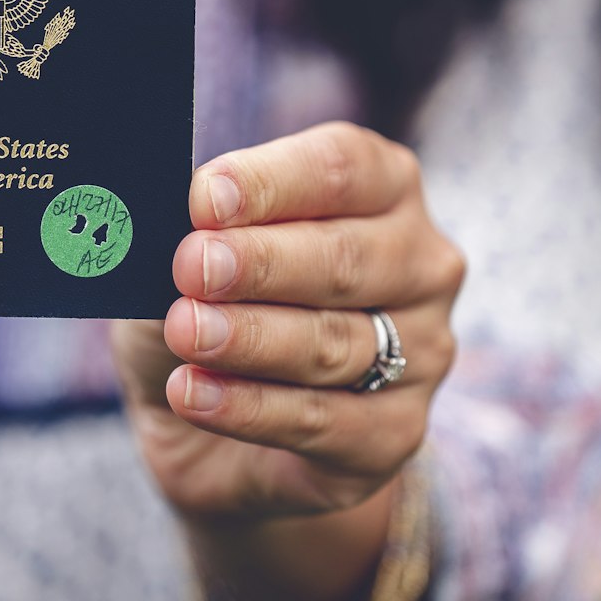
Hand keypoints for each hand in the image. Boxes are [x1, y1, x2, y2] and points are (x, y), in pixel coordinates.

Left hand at [113, 122, 462, 521]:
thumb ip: (193, 225)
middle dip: (260, 263)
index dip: (272, 181)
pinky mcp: (395, 433)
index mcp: (383, 188)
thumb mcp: (190, 249)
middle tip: (192, 268)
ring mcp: (421, 352)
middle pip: (344, 257)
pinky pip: (324, 421)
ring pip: (334, 342)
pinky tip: (192, 393)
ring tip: (184, 331)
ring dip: (250, 336)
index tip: (205, 200)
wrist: (205, 420)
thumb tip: (179, 213)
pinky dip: (249, 407)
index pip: (341, 168)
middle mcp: (419, 263)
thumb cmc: (208, 302)